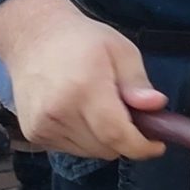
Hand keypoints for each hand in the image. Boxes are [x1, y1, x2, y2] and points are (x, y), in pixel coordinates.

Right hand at [0, 0, 167, 160]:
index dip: (141, 146)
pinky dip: (84, 139)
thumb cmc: (81, 40)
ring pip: (89, 152)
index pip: (116, 134)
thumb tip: (155, 106)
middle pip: (105, 148)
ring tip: (102, 109)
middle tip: (131, 116)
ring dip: (104, 140)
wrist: (32, 37)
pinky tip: (81, 114)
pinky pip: (70, 149)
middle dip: (125, 139)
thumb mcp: (120, 50)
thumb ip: (137, 82)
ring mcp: (42, 125)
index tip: (157, 145)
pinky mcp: (33, 133)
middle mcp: (59, 112)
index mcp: (84, 88)